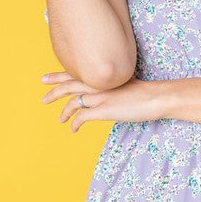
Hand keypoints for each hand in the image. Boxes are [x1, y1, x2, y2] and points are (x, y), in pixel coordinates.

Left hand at [40, 70, 163, 131]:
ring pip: (72, 102)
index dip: (58, 76)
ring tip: (60, 119)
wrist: (156, 97)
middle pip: (68, 85)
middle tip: (44, 98)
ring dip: (64, 112)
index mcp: (101, 75)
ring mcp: (99, 96)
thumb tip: (105, 93)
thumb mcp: (125, 83)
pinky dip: (74, 123)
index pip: (74, 73)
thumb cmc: (146, 91)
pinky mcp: (103, 110)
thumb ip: (111, 86)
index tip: (46, 78)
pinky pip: (81, 117)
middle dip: (53, 91)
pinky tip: (73, 129)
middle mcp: (97, 83)